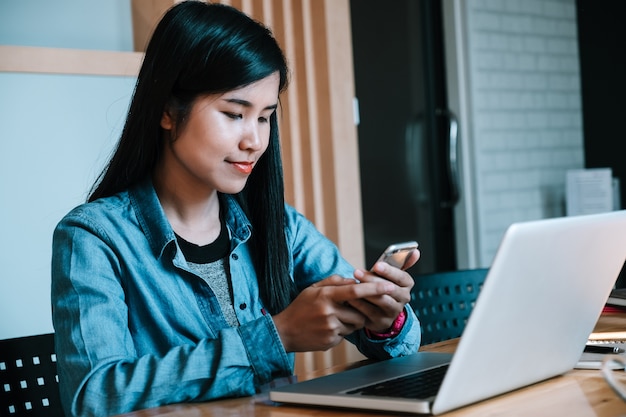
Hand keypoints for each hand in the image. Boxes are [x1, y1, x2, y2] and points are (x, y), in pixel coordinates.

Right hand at [272, 275, 395, 351]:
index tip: (388, 286)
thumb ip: (334, 282)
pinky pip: (346, 335)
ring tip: (334, 318)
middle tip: (350, 308)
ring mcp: (330, 328)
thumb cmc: (299, 307)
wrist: (285, 331)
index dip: (374, 288)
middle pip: (360, 311)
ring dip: (351, 321)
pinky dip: (341, 331)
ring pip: (355, 324)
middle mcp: (329, 312)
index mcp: (326, 296)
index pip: (355, 291)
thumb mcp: (313, 289)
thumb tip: (354, 280)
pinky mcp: (330, 341)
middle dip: (360, 310)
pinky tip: (326, 328)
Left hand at [347, 249, 419, 332]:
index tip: (376, 265)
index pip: (402, 277)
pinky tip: (349, 297)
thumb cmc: (383, 285)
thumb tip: (416, 251)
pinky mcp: (381, 321)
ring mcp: (393, 311)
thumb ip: (401, 262)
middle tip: (357, 272)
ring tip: (351, 285)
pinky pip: (369, 313)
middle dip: (372, 280)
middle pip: (390, 289)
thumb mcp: (391, 274)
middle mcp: (403, 299)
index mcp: (406, 284)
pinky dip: (359, 304)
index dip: (389, 271)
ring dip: (365, 292)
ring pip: (381, 301)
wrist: (381, 309)